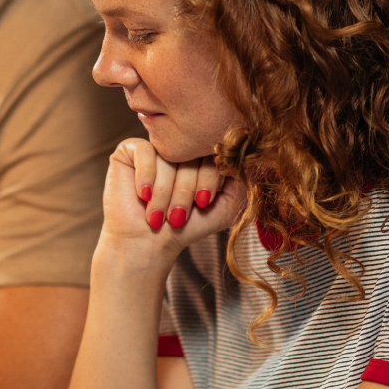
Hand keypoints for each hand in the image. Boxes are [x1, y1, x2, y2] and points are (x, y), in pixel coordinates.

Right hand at [98, 138, 246, 267]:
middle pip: (191, 154)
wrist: (149, 243)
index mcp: (204, 155)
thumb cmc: (186, 226)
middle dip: (186, 190)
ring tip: (157, 215)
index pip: (214, 152)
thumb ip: (243, 181)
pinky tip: (144, 195)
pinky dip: (147, 177)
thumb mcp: (226, 206)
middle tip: (177, 216)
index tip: (202, 203)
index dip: (209, 179)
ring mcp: (157, 145)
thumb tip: (258, 157)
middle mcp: (181, 147)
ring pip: (168, 157)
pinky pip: (145, 151)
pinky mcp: (130, 149)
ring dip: (165, 192)